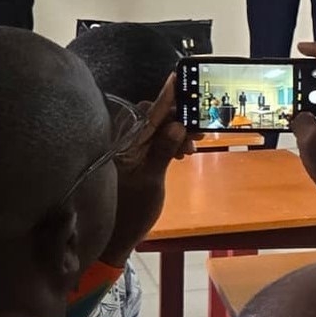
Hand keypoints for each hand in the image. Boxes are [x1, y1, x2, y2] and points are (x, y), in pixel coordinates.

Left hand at [99, 74, 196, 263]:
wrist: (116, 237)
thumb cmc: (130, 211)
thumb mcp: (151, 181)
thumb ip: (162, 150)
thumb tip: (177, 125)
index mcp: (123, 144)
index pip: (148, 114)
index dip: (166, 97)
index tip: (179, 79)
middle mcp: (124, 143)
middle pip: (154, 119)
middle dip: (179, 120)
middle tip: (199, 131)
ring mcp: (131, 151)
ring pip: (158, 131)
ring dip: (178, 135)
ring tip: (192, 148)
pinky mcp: (137, 160)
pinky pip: (156, 142)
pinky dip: (172, 145)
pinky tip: (182, 154)